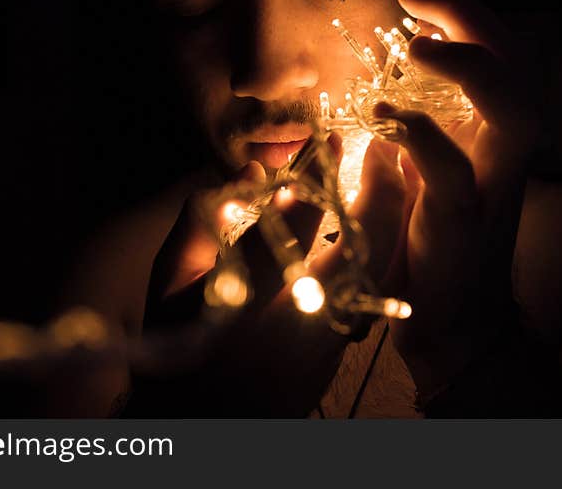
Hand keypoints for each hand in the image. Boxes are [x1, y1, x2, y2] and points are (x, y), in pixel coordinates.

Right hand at [145, 133, 409, 414]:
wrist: (202, 420)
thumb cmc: (178, 344)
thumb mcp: (168, 283)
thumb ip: (199, 223)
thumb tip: (248, 173)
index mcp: (248, 298)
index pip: (292, 226)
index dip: (316, 178)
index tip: (331, 140)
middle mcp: (297, 321)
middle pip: (358, 250)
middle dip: (380, 195)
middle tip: (385, 154)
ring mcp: (326, 343)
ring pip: (376, 275)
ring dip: (389, 223)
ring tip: (393, 181)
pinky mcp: (338, 357)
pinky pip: (372, 296)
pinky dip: (383, 254)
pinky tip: (383, 227)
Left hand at [380, 0, 541, 395]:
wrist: (446, 318)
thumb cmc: (426, 238)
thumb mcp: (417, 169)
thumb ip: (412, 125)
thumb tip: (382, 84)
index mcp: (486, 132)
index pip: (495, 53)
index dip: (466, 10)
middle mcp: (499, 152)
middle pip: (515, 64)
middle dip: (471, 16)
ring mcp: (489, 188)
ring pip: (514, 112)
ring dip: (470, 67)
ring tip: (419, 45)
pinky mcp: (462, 228)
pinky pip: (453, 173)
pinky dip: (420, 137)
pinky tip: (383, 117)